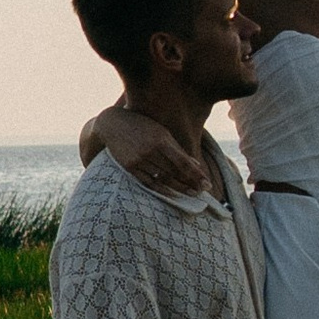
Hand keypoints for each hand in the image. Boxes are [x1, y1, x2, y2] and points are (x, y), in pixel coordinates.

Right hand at [88, 102, 208, 197]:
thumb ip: (177, 148)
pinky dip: (162, 190)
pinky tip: (172, 194)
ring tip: (191, 194)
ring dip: (179, 189)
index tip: (207, 184)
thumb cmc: (141, 125)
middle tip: (202, 191)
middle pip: (174, 173)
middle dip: (190, 183)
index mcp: (160, 139)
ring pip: (162, 179)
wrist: (112, 124)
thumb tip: (195, 164)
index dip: (196, 175)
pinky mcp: (129, 167)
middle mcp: (149, 150)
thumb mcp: (161, 131)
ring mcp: (138, 160)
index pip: (183, 162)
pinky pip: (148, 183)